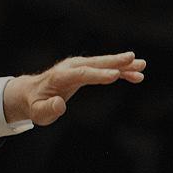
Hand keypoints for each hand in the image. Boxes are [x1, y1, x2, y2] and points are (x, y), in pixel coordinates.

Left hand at [3, 51, 146, 125]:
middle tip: (133, 59)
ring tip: (142, 65)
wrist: (30, 93)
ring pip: (102, 63)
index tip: (116, 74)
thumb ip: (48, 109)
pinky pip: (103, 68)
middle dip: (114, 62)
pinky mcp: (83, 69)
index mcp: (59, 77)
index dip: (98, 74)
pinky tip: (136, 74)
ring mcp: (77, 66)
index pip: (81, 74)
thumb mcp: (38, 112)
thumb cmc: (35, 104)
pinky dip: (119, 70)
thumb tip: (59, 104)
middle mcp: (69, 68)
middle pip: (94, 63)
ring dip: (122, 64)